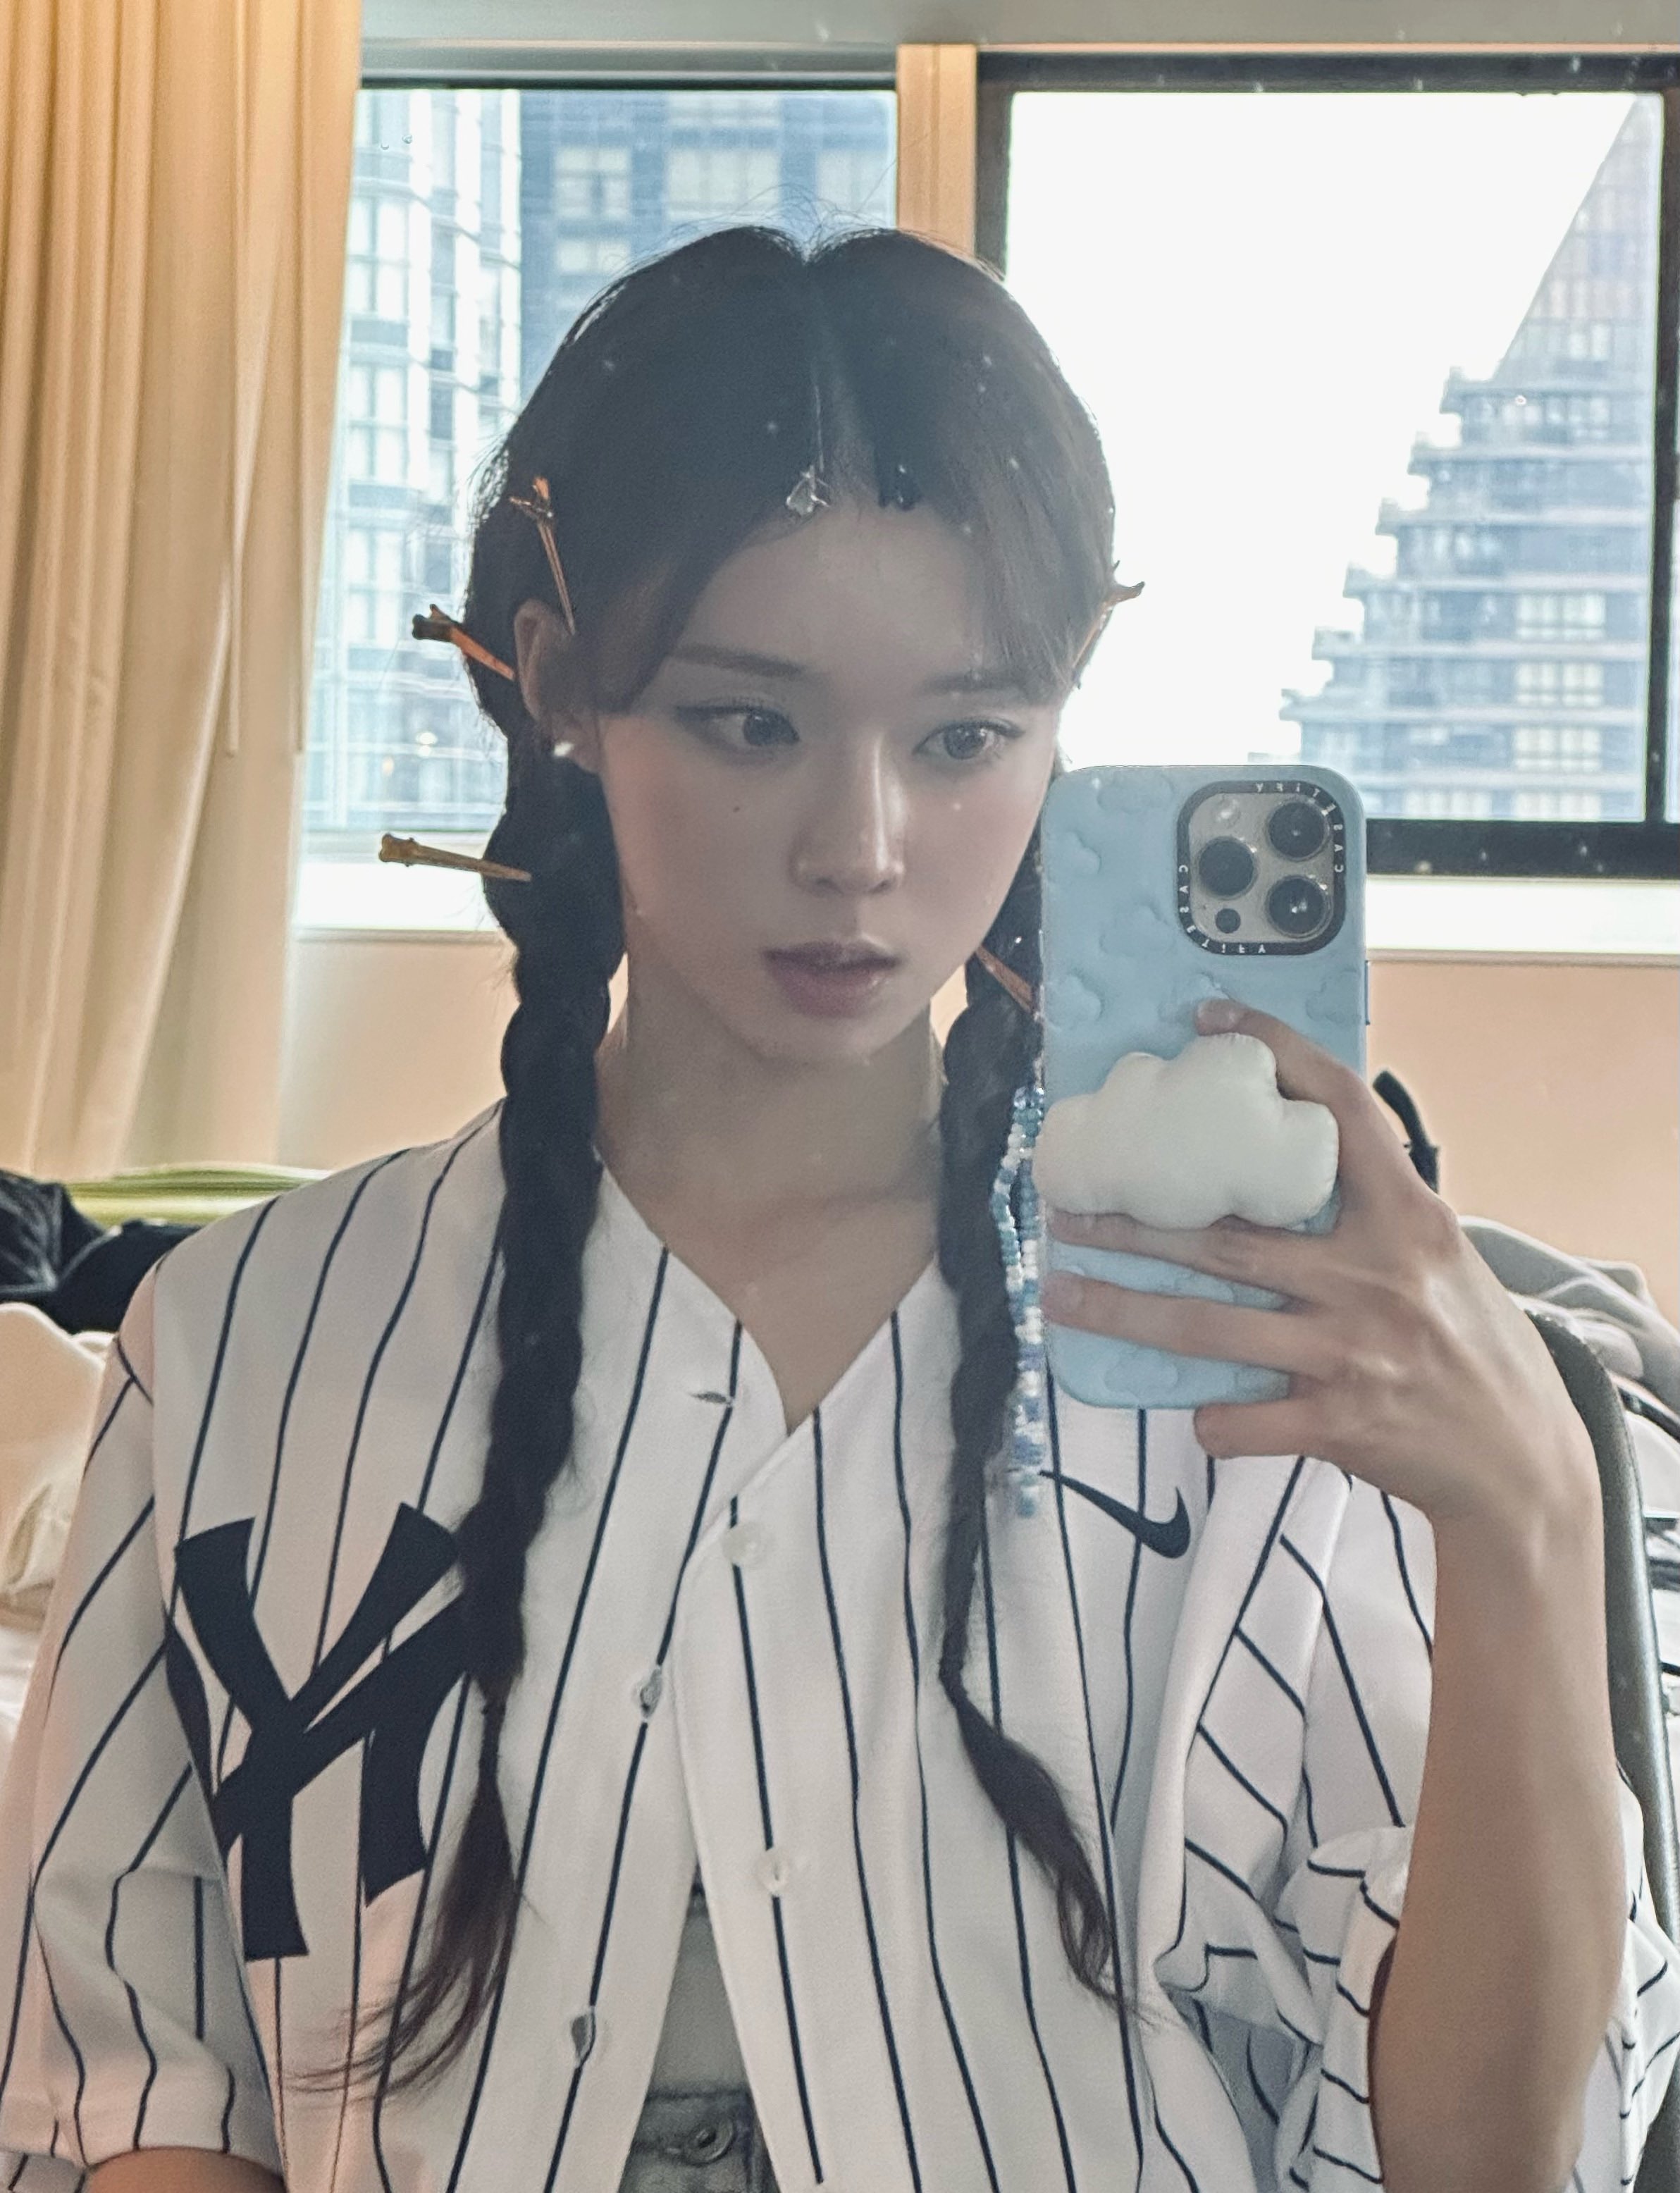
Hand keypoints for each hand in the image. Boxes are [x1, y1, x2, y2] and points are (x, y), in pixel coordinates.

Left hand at [1041, 998, 1596, 1535]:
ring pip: (1207, 1326)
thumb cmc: (1471, 1345)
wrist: (1522, 1462)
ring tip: (1062, 1292)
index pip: (1342, 1109)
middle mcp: (1377, 1276)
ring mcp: (1352, 1351)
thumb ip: (1370, 1213)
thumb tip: (1277, 1162)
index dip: (1278, 1054)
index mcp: (1408, 1219)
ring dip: (1122, 1311)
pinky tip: (1194, 1410)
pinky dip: (1209, 1417)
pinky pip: (1239, 1418)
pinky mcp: (1338, 1423)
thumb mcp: (1439, 1257)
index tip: (1211, 1019)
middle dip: (1136, 1225)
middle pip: (1227, 1237)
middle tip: (1070, 1208)